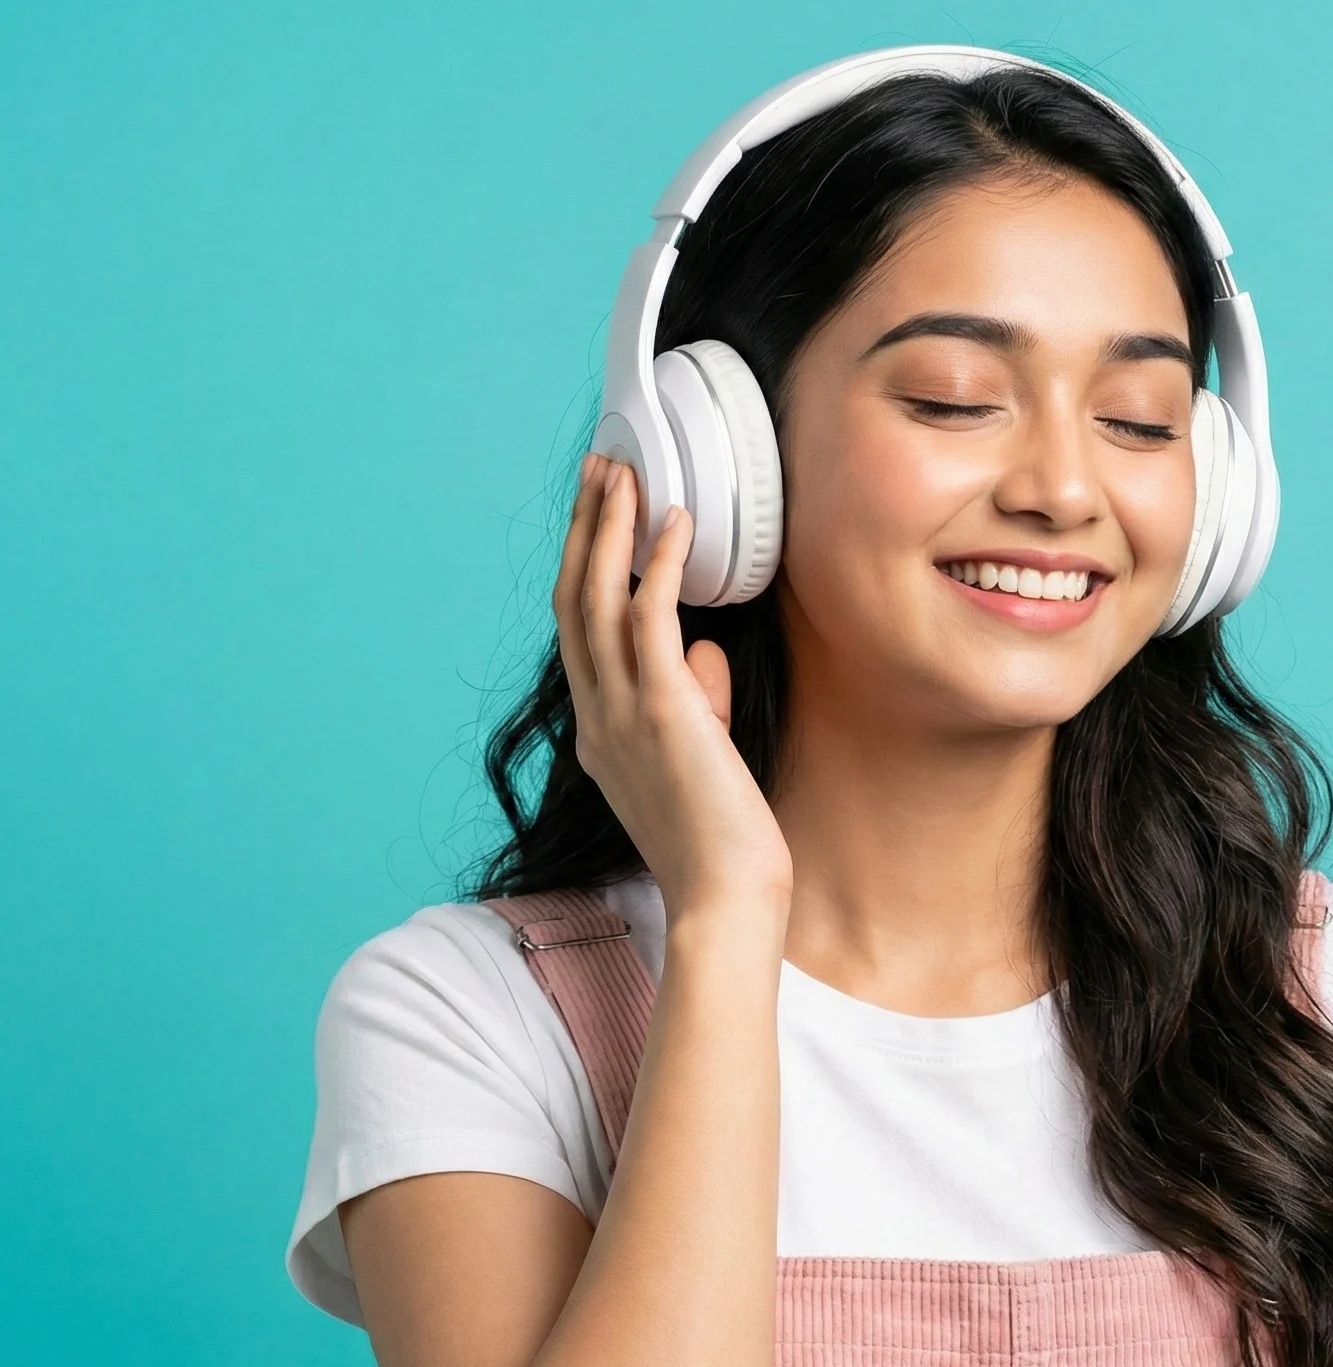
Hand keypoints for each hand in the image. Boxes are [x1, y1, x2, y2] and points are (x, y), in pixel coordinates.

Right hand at [553, 456, 791, 923]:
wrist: (725, 898)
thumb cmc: (722, 840)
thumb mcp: (698, 758)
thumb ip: (694, 701)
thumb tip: (705, 652)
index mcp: (598, 733)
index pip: (576, 632)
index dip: (581, 566)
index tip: (595, 516)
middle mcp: (597, 718)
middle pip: (573, 601)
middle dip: (584, 528)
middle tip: (596, 469)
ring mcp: (623, 715)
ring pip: (598, 600)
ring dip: (611, 529)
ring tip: (626, 474)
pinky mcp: (664, 713)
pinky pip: (650, 620)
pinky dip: (660, 565)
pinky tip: (676, 523)